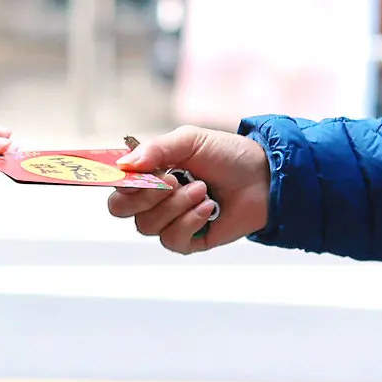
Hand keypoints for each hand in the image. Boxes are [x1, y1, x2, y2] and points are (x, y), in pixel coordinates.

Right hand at [104, 127, 269, 252]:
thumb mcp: (191, 141)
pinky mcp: (190, 240)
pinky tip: (209, 208)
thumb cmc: (228, 155)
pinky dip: (189, 222)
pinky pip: (172, 240)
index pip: (117, 184)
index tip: (131, 176)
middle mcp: (154, 199)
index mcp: (150, 173)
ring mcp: (170, 221)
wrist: (264, 177)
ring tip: (203, 190)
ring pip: (148, 226)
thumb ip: (156, 150)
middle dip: (144, 196)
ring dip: (176, 206)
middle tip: (171, 182)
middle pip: (121, 210)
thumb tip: (125, 164)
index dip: (118, 183)